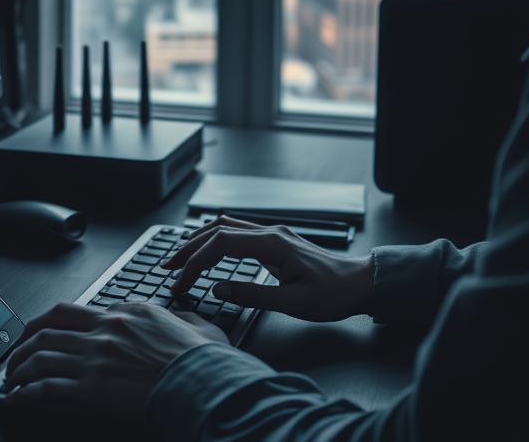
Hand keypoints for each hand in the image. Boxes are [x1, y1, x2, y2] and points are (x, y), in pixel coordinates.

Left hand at [4, 301, 227, 415]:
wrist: (205, 382)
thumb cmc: (204, 360)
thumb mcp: (197, 326)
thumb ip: (181, 318)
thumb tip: (182, 320)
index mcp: (128, 312)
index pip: (80, 311)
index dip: (57, 324)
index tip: (50, 334)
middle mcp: (107, 329)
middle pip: (50, 326)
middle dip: (26, 338)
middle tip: (17, 350)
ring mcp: (96, 357)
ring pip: (41, 353)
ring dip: (20, 365)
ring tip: (13, 376)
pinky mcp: (92, 387)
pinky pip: (47, 385)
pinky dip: (27, 390)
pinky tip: (19, 396)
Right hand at [163, 216, 373, 321]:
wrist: (360, 283)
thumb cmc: (332, 295)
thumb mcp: (292, 302)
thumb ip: (251, 295)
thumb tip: (217, 289)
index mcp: (272, 244)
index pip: (220, 245)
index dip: (195, 262)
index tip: (181, 281)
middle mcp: (269, 232)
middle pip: (217, 230)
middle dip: (189, 249)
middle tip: (168, 268)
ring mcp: (272, 234)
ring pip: (225, 227)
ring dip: (200, 241)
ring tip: (180, 258)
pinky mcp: (275, 241)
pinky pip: (237, 232)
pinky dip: (215, 240)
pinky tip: (208, 251)